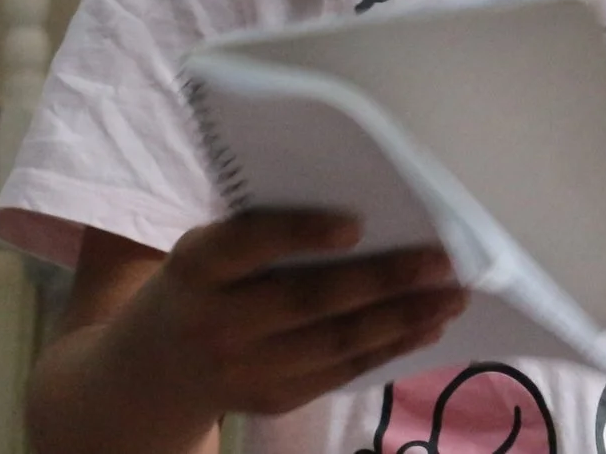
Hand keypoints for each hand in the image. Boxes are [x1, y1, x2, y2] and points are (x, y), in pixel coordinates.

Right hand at [117, 210, 466, 420]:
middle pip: (307, 301)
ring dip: (402, 318)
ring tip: (451, 296)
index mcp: (195, 266)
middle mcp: (216, 322)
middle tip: (440, 260)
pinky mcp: (274, 401)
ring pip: (335, 342)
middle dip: (382, 280)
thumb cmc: (200, 284)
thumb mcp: (204, 249)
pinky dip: (389, 348)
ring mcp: (246, 370)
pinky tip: (426, 327)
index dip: (300, 233)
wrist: (155, 370)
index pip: (249, 245)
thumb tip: (357, 204)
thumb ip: (258, 232)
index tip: (356, 223)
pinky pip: (341, 372)